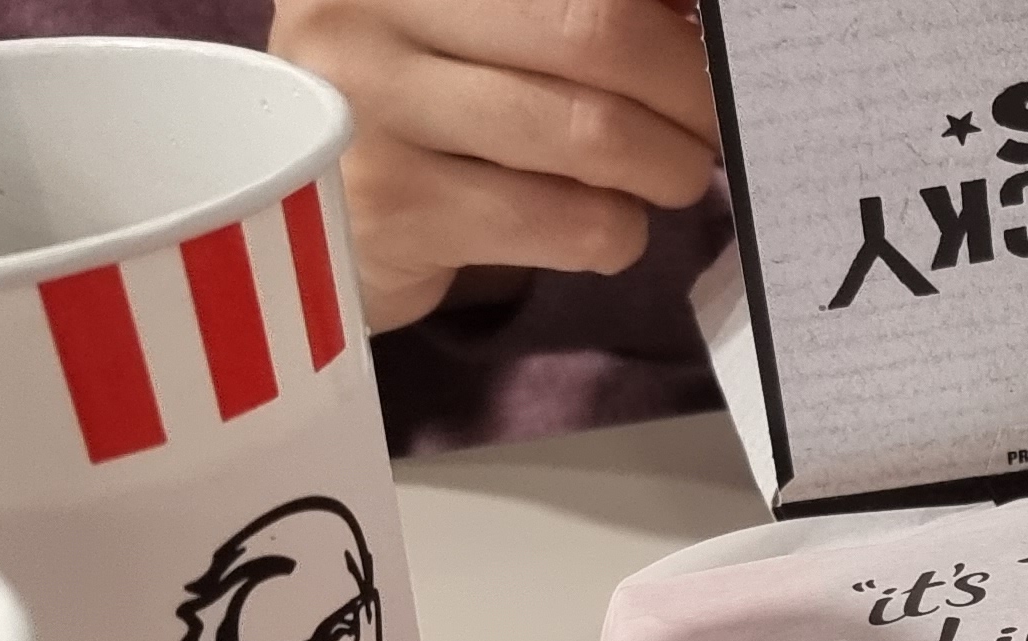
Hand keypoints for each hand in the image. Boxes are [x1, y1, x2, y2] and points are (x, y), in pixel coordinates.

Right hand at [271, 0, 722, 330]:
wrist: (306, 214)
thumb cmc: (425, 100)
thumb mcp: (482, 27)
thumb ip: (583, 13)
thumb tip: (714, 20)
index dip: (672, 15)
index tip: (720, 36)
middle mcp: (368, 6)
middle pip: (599, 32)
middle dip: (690, 87)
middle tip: (715, 122)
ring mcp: (369, 107)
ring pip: (593, 133)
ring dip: (668, 166)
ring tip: (669, 174)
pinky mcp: (393, 211)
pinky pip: (568, 222)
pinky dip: (618, 231)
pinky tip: (600, 224)